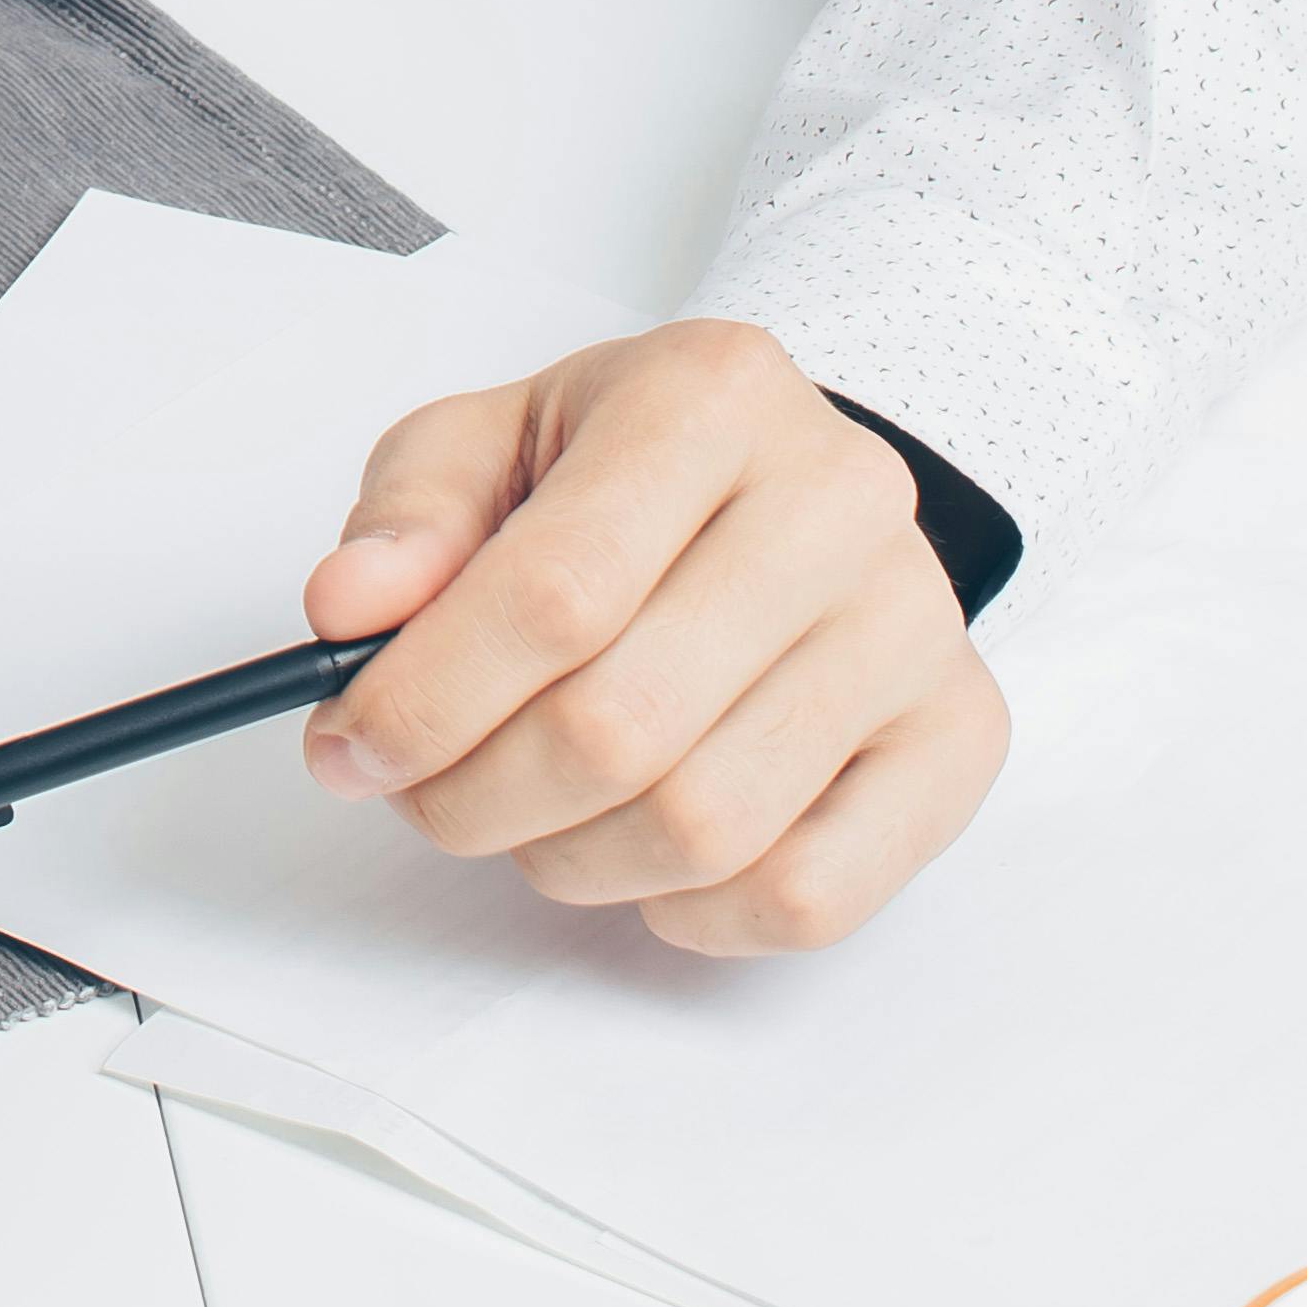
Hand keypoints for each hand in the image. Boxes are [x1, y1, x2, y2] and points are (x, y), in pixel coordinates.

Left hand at [296, 319, 1007, 954]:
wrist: (790, 474)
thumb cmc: (631, 466)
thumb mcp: (496, 439)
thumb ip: (410, 515)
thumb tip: (349, 611)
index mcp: (712, 395)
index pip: (554, 590)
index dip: (427, 696)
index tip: (349, 748)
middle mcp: (838, 501)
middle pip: (621, 726)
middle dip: (477, 794)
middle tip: (419, 795)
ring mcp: (914, 627)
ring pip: (705, 828)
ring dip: (568, 859)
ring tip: (521, 815)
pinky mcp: (957, 738)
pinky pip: (806, 896)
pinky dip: (690, 910)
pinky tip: (636, 850)